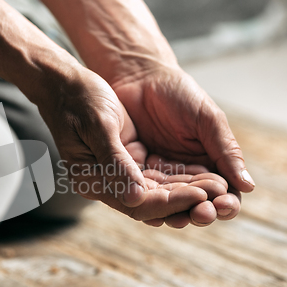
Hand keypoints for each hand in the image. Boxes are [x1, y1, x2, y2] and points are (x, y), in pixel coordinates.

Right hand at [38, 67, 233, 222]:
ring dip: (186, 191)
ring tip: (218, 187)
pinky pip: (156, 177)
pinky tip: (203, 175)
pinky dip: (179, 178)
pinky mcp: (127, 160)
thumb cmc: (79, 99)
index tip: (200, 195)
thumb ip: (115, 163)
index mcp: (92, 179)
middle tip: (219, 197)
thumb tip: (136, 198)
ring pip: (157, 192)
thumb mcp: (98, 126)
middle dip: (185, 201)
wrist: (67, 83)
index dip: (170, 202)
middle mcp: (104, 183)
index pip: (137, 203)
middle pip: (151, 203)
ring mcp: (116, 173)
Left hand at [111, 66, 251, 217]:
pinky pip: (142, 192)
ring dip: (176, 213)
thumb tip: (248, 187)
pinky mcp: (135, 172)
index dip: (225, 203)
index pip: (223, 191)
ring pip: (170, 203)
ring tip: (179, 217)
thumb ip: (225, 151)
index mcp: (209, 162)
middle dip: (201, 212)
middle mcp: (185, 174)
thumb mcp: (207, 119)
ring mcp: (159, 175)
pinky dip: (148, 203)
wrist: (139, 78)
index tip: (224, 205)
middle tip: (202, 214)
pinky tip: (152, 208)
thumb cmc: (179, 94)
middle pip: (197, 203)